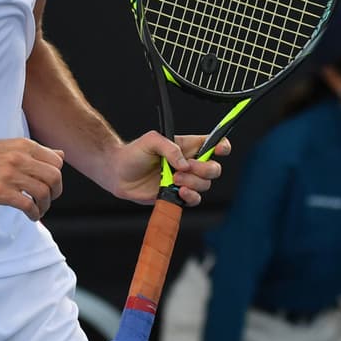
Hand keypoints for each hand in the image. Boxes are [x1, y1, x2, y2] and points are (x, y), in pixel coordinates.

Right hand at [0, 138, 64, 220]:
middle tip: (49, 199)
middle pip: (54, 178)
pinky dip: (34, 214)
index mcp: (24, 145)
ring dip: (45, 205)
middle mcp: (19, 158)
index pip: (56, 162)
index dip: (57, 176)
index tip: (51, 185)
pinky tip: (32, 216)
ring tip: (39, 209)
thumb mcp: (12, 146)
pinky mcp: (1, 193)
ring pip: (43, 193)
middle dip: (56, 192)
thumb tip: (61, 156)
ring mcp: (10, 175)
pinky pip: (28, 206)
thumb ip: (37, 151)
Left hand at [109, 131, 231, 206]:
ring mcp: (184, 181)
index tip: (220, 149)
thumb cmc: (134, 153)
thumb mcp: (151, 141)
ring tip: (174, 179)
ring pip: (205, 185)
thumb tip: (185, 164)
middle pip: (214, 168)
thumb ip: (170, 148)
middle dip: (204, 169)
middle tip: (185, 168)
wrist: (118, 174)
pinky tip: (178, 192)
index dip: (222, 146)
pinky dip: (190, 197)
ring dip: (193, 183)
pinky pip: (194, 200)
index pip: (213, 144)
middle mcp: (189, 163)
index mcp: (187, 146)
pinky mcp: (177, 196)